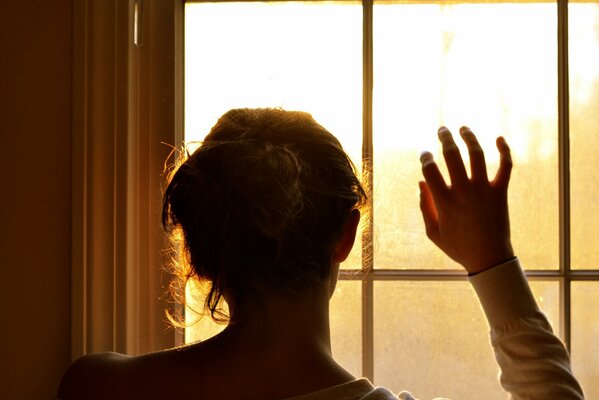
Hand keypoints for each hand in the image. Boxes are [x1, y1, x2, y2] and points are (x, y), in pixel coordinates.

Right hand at [419, 126, 513, 273]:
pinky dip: (504, 150)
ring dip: (469, 137)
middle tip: (442, 130)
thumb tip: (421, 182)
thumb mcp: (433, 232)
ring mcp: (484, 190)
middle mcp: (464, 192)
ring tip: (463, 128)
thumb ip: (425, 206)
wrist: (490, 258)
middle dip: (445, 138)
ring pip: (477, 155)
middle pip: (452, 156)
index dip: (425, 158)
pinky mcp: (501, 192)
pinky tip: (499, 139)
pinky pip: (506, 166)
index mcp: (445, 202)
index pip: (430, 170)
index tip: (424, 154)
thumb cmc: (458, 247)